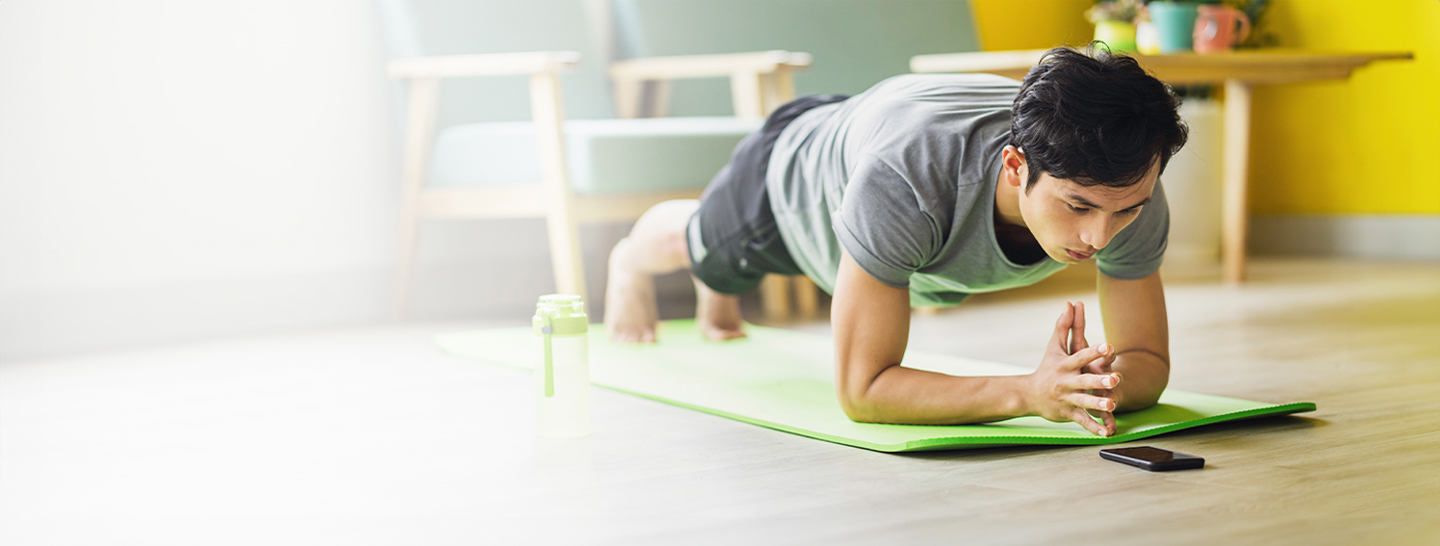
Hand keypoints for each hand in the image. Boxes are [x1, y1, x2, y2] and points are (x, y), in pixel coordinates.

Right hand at [1024, 302, 1121, 436]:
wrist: (1029, 395)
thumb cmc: (1046, 367)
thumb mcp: (1054, 347)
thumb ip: (1064, 325)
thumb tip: (1070, 302)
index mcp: (1065, 365)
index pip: (1080, 356)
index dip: (1094, 351)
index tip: (1109, 347)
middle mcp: (1066, 382)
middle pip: (1084, 381)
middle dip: (1099, 381)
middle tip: (1116, 379)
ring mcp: (1067, 399)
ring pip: (1084, 402)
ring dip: (1098, 405)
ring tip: (1112, 405)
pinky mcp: (1069, 413)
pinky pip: (1083, 421)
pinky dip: (1094, 428)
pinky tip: (1107, 433)